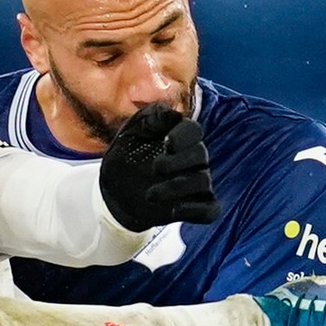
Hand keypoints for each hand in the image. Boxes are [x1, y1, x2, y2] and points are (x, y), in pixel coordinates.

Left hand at [99, 103, 220, 230]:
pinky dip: (195, 210)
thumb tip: (174, 115)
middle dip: (179, 161)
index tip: (166, 144)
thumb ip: (151, 118)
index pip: (194, 131)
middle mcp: (194, 158)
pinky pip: (210, 210)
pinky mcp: (196, 207)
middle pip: (201, 154)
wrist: (116, 190)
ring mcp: (197, 183)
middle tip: (155, 168)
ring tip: (149, 195)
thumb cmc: (128, 154)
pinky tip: (173, 210)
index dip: (184, 136)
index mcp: (181, 136)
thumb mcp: (132, 130)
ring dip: (177, 187)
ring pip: (202, 181)